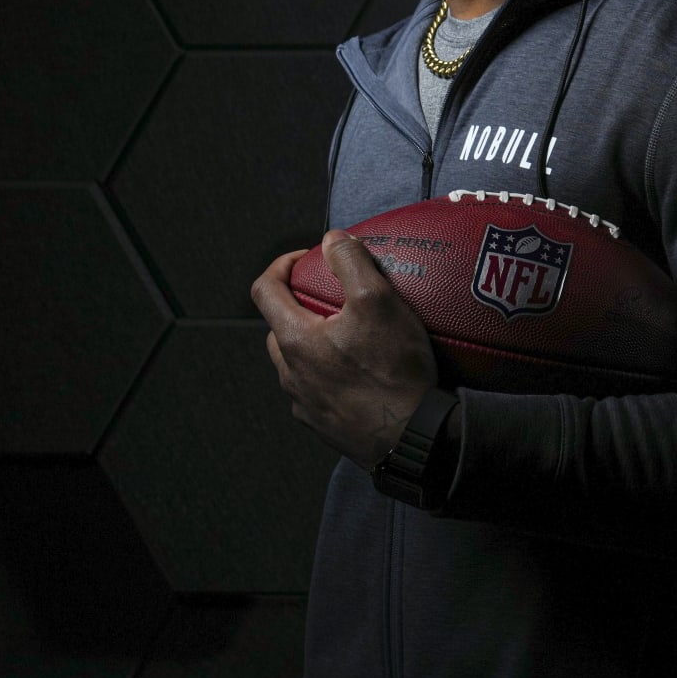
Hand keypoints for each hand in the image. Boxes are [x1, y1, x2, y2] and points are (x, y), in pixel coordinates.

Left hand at [251, 229, 439, 471]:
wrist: (412, 437)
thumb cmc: (393, 370)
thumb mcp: (379, 301)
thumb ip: (351, 263)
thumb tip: (332, 239)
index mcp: (294, 339)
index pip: (264, 290)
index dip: (281, 265)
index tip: (307, 258)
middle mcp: (290, 373)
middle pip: (280, 327)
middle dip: (301, 306)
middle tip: (336, 299)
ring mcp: (304, 404)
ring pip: (298, 362)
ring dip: (316, 343)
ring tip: (354, 337)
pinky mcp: (323, 426)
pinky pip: (317, 391)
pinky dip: (331, 375)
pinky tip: (364, 375)